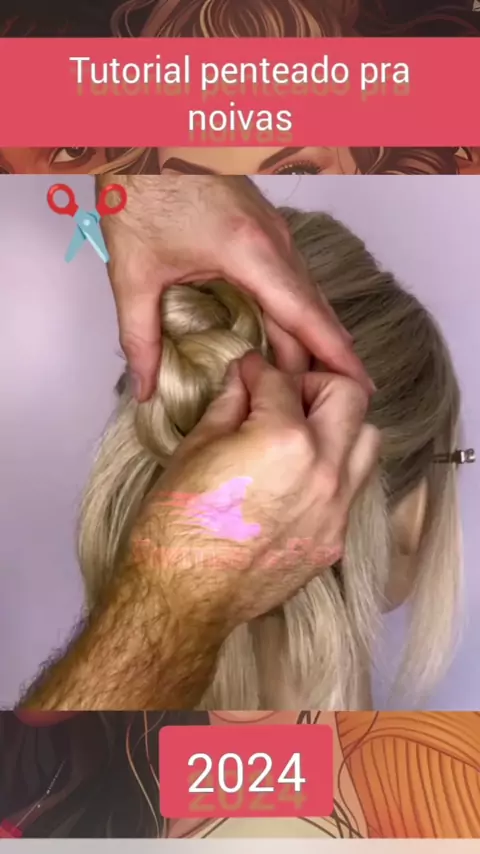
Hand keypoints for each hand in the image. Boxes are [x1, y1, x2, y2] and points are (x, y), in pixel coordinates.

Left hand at [100, 175, 372, 400]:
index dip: (336, 355)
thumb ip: (141, 337)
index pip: (306, 316)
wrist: (144, 138)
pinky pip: (293, 277)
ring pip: (306, 293)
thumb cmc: (140, 192)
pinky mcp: (265, 226)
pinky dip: (299, 311)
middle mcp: (275, 241)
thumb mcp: (134, 273)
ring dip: (313, 335)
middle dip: (325, 356)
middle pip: (312, 310)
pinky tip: (292, 334)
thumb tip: (148, 387)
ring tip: (316, 379)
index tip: (362, 385)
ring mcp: (274, 230)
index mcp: (251, 252)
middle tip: (330, 402)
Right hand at [127, 352, 379, 629]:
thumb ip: (229, 405)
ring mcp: (335, 510)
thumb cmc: (176, 522)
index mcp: (284, 440)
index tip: (246, 373)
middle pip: (350, 396)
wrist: (182, 598)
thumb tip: (242, 380)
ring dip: (338, 427)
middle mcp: (324, 471)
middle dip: (315, 385)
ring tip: (299, 436)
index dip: (257, 369)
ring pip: (366, 442)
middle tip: (283, 397)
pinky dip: (331, 471)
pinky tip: (295, 479)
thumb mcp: (195, 449)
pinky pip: (350, 489)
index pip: (282, 381)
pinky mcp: (334, 539)